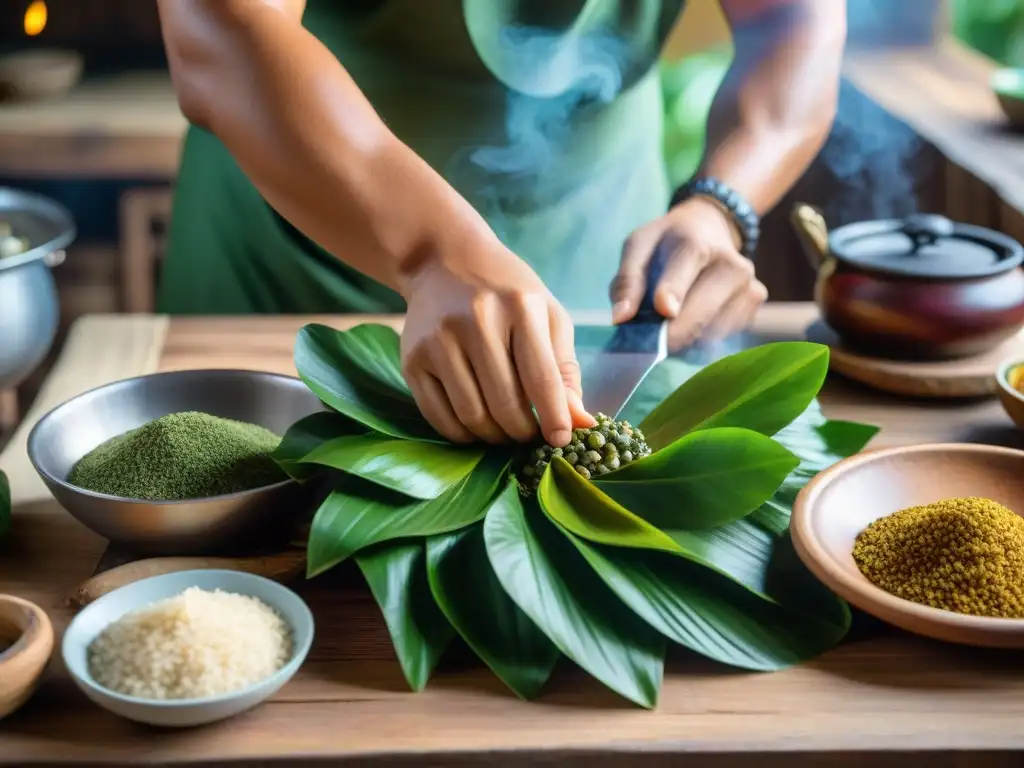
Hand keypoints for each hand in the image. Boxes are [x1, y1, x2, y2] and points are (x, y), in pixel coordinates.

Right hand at [401, 237, 594, 446]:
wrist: (443, 260)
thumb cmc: (507, 293)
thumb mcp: (547, 316)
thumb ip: (565, 370)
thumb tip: (580, 422)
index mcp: (520, 307)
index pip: (541, 378)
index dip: (554, 418)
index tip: (561, 440)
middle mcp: (476, 321)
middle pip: (505, 404)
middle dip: (523, 432)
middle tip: (529, 434)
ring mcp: (439, 340)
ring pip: (471, 416)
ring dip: (493, 436)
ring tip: (505, 430)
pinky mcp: (413, 359)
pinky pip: (438, 416)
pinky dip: (462, 433)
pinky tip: (476, 425)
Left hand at [610, 197, 767, 349]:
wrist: (710, 229)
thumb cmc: (667, 242)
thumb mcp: (638, 246)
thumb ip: (627, 280)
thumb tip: (620, 318)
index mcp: (697, 243)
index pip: (686, 269)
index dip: (673, 291)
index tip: (663, 309)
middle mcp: (733, 266)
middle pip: (699, 316)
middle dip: (668, 335)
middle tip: (648, 339)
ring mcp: (749, 289)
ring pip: (708, 337)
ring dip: (682, 340)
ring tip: (671, 320)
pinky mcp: (753, 310)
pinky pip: (719, 341)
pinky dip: (698, 341)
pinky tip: (692, 320)